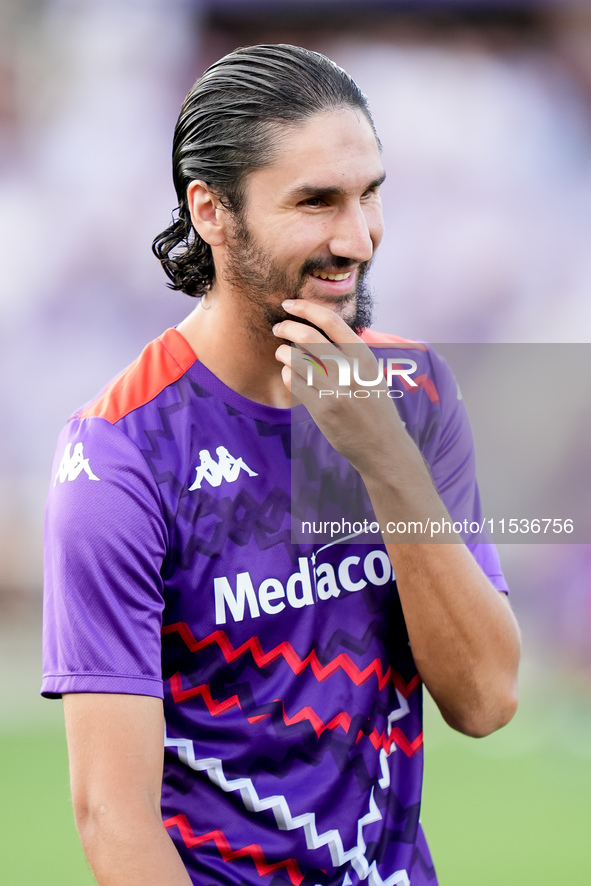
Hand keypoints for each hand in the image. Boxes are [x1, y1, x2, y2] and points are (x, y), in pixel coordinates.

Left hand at [272, 299, 410, 476]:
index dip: (306, 308)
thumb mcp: (372, 374)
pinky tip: (290, 374)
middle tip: (278, 327)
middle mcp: (350, 371)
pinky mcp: (321, 409)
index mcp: (364, 357)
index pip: (331, 321)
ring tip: (281, 353)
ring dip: (283, 352)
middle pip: (308, 337)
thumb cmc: (375, 407)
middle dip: (287, 327)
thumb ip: (351, 353)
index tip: (290, 304)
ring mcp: (335, 390)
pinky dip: (287, 373)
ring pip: (296, 359)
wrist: (383, 446)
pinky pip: (294, 382)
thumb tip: (320, 331)